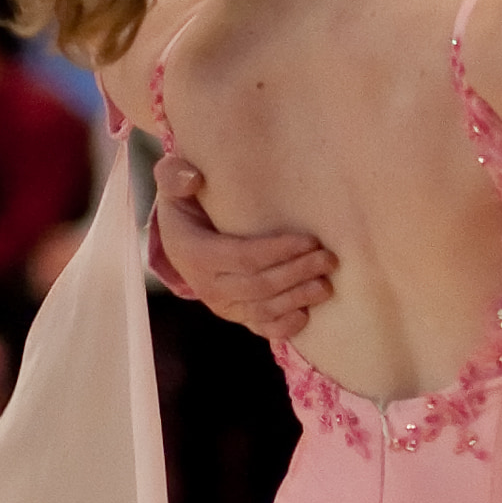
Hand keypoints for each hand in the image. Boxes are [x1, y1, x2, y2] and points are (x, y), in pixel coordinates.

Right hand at [153, 149, 336, 338]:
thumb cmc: (186, 204)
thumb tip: (192, 177)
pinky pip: (261, 328)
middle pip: (260, 286)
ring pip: (264, 310)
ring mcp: (222, 305)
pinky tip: (307, 315)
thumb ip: (174, 174)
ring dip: (298, 299)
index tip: (311, 241)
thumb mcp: (172, 183)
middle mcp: (207, 286)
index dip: (279, 252)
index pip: (244, 257)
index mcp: (195, 253)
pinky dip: (284, 327)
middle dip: (298, 274)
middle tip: (329, 260)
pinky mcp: (236, 316)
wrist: (180, 237)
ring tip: (326, 285)